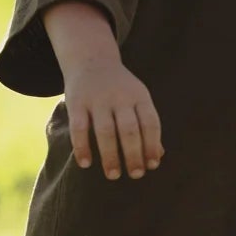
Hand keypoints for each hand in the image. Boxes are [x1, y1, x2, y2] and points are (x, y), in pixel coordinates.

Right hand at [62, 56, 163, 179]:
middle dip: (134, 155)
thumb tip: (158, 156)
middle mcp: (120, 97)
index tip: (152, 165)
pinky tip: (86, 164)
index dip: (153, 145)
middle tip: (136, 175)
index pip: (150, 123)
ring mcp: (97, 99)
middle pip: (129, 130)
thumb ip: (147, 125)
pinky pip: (79, 128)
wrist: (91, 59)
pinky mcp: (76, 102)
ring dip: (110, 155)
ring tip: (113, 175)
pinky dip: (82, 147)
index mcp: (140, 96)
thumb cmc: (120, 88)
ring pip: (105, 131)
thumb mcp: (138, 99)